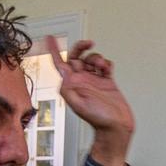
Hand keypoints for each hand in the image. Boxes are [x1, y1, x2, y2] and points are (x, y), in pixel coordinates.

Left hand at [48, 36, 133, 165]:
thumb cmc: (98, 119)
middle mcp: (81, 81)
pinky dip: (106, 63)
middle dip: (81, 47)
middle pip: (77, 57)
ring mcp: (94, 80)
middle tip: (89, 43)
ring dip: (96, 57)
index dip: (53, 50)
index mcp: (72, 85)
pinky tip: (107, 69)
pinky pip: (104, 65)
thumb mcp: (79, 104)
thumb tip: (62, 70)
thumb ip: (69, 87)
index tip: (50, 38)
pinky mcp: (106, 82)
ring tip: (101, 66)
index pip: (60, 63)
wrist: (116, 126)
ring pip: (91, 59)